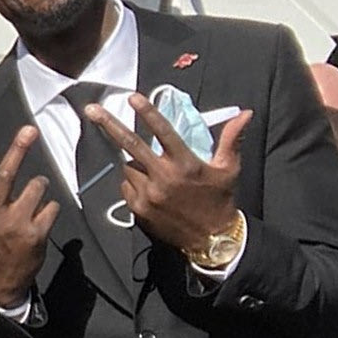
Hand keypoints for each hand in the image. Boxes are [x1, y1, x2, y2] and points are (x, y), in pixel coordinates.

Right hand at [0, 127, 58, 307]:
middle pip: (6, 176)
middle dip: (18, 150)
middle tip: (29, 130)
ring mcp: (16, 224)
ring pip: (36, 187)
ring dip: (40, 185)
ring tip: (36, 192)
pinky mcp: (36, 234)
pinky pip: (51, 207)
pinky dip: (49, 208)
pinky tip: (42, 218)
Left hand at [85, 93, 251, 252]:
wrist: (210, 240)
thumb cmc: (219, 199)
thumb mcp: (229, 169)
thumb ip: (231, 139)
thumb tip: (245, 113)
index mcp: (186, 165)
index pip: (164, 133)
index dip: (148, 113)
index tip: (133, 97)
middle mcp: (163, 178)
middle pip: (131, 145)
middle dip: (109, 125)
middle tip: (91, 110)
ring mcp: (148, 194)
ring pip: (129, 167)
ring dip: (135, 163)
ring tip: (154, 171)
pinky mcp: (138, 209)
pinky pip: (127, 186)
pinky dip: (133, 182)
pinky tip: (149, 188)